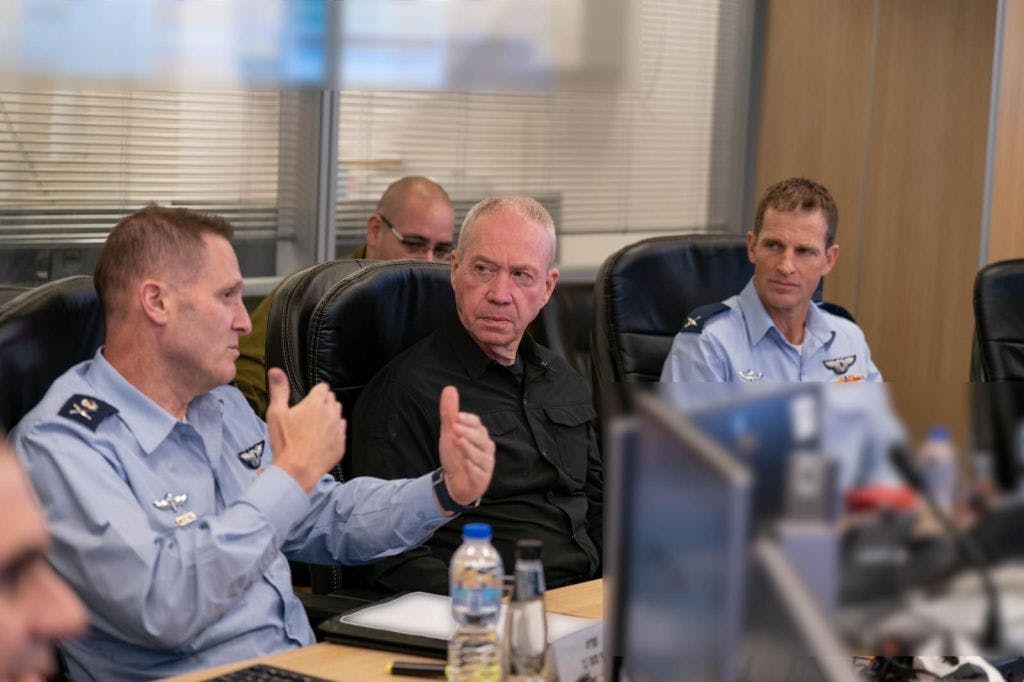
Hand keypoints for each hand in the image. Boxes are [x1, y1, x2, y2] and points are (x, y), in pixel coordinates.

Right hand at [265, 367, 345, 492]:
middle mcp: (331, 412)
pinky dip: (333, 433)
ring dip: (329, 417)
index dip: (315, 392)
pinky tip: (321, 440)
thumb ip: (279, 389)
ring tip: (314, 427)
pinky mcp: (342, 443)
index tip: (307, 400)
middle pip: (332, 400)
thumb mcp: (276, 413)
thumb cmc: (286, 441)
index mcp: (316, 402)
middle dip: (323, 403)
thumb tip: (275, 370)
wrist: (298, 469)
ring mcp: (338, 428)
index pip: (323, 387)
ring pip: (338, 415)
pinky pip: (340, 432)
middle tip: (308, 415)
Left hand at [437, 386, 493, 506]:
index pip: (477, 424)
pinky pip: (479, 474)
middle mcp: (486, 449)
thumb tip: (449, 388)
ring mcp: (485, 465)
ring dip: (469, 449)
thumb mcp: (450, 433)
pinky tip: (466, 464)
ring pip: (481, 456)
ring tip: (459, 443)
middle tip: (455, 429)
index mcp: (480, 435)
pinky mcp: (482, 480)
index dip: (468, 420)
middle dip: (468, 433)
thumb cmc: (455, 455)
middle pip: (481, 439)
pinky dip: (473, 469)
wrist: (455, 482)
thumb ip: (450, 412)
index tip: (456, 417)